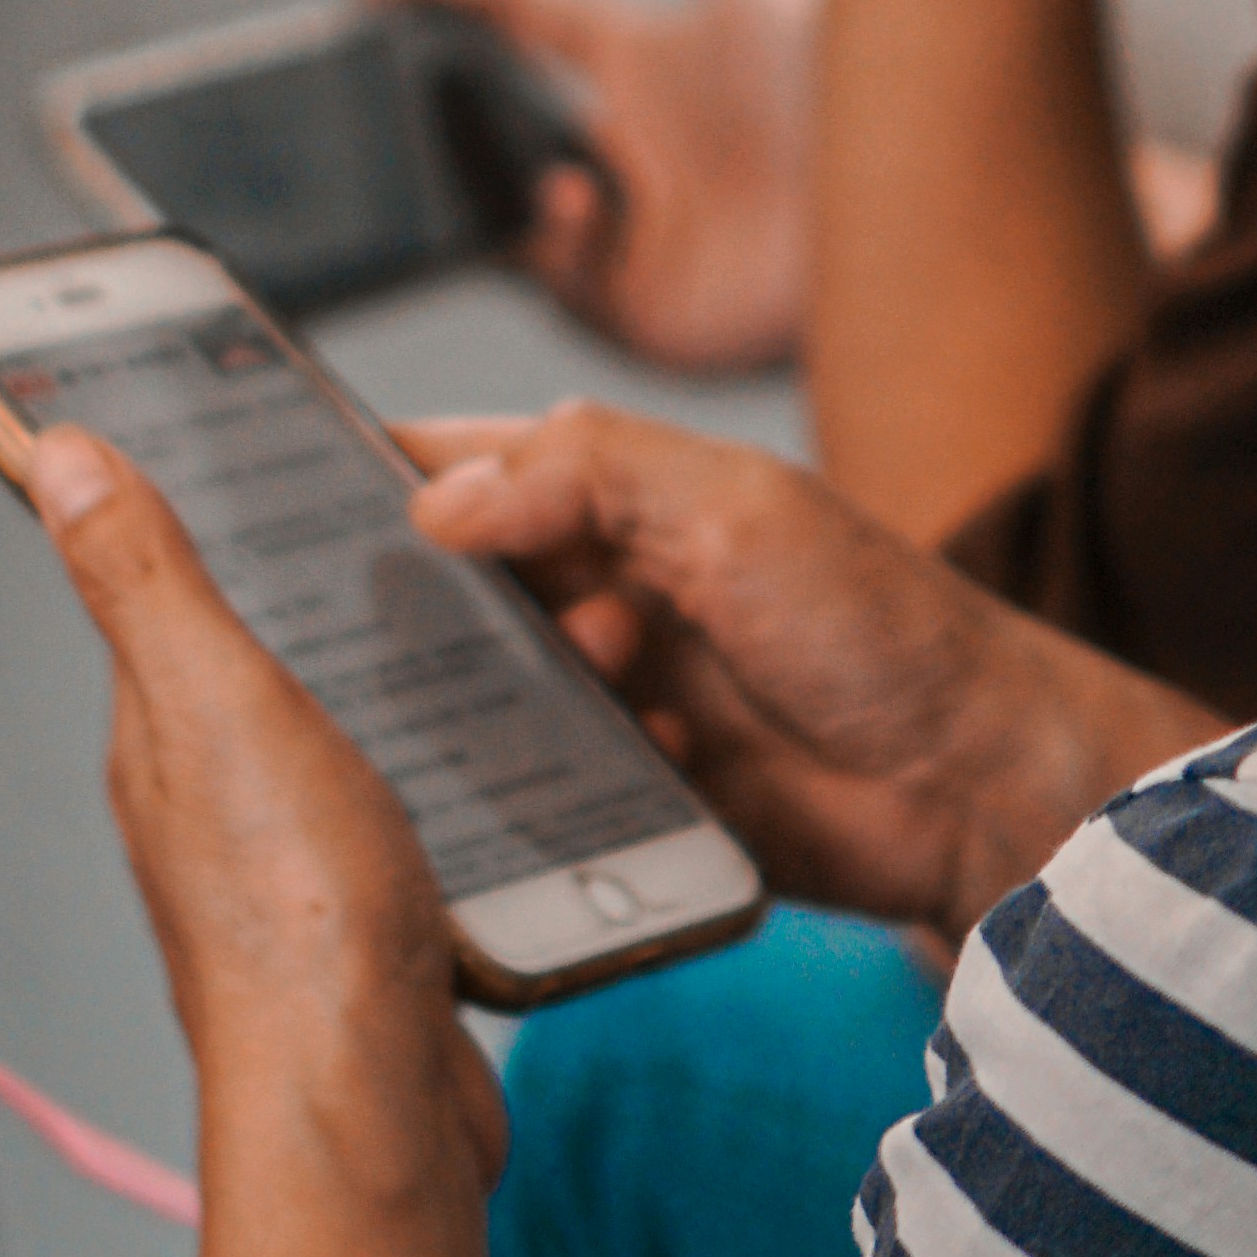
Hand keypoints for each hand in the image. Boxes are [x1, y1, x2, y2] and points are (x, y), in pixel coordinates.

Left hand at [19, 423, 505, 1185]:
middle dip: (316, 591)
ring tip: (469, 624)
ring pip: (342, 734)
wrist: (370, 1103)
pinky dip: (445, 770)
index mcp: (163, 734)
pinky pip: (407, 810)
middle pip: (260, 660)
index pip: (160, 592)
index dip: (195, 512)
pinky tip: (496, 755)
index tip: (236, 440)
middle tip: (391, 521)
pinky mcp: (375, 917)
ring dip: (393, 681)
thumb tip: (58, 458)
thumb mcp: (217, 700)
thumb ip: (146, 577)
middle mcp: (216, 799)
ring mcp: (295, 861)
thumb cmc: (294, 918)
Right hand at [343, 0, 817, 371]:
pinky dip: (552, 241)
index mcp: (649, 52)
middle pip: (492, 115)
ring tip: (514, 138)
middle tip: (374, 80)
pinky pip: (563, 285)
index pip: (517, 3)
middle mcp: (632, 140)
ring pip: (511, 207)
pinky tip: (575, 196)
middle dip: (427, 102)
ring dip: (492, 178)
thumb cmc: (863, 68)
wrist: (927, 199)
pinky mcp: (650, 312)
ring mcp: (635, 229)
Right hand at [405, 406, 1209, 948]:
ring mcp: (621, 695)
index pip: (475, 463)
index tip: (277, 483)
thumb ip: (587, 476)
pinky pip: (543, 788)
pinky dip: (537, 784)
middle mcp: (612, 587)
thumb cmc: (881, 623)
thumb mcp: (736, 509)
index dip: (381, 468)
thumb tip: (439, 500)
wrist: (978, 784)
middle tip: (334, 627)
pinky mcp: (636, 793)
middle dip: (408, 604)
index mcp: (628, 494)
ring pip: (491, 693)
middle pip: (461, 586)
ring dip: (485, 702)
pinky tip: (553, 781)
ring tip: (481, 703)